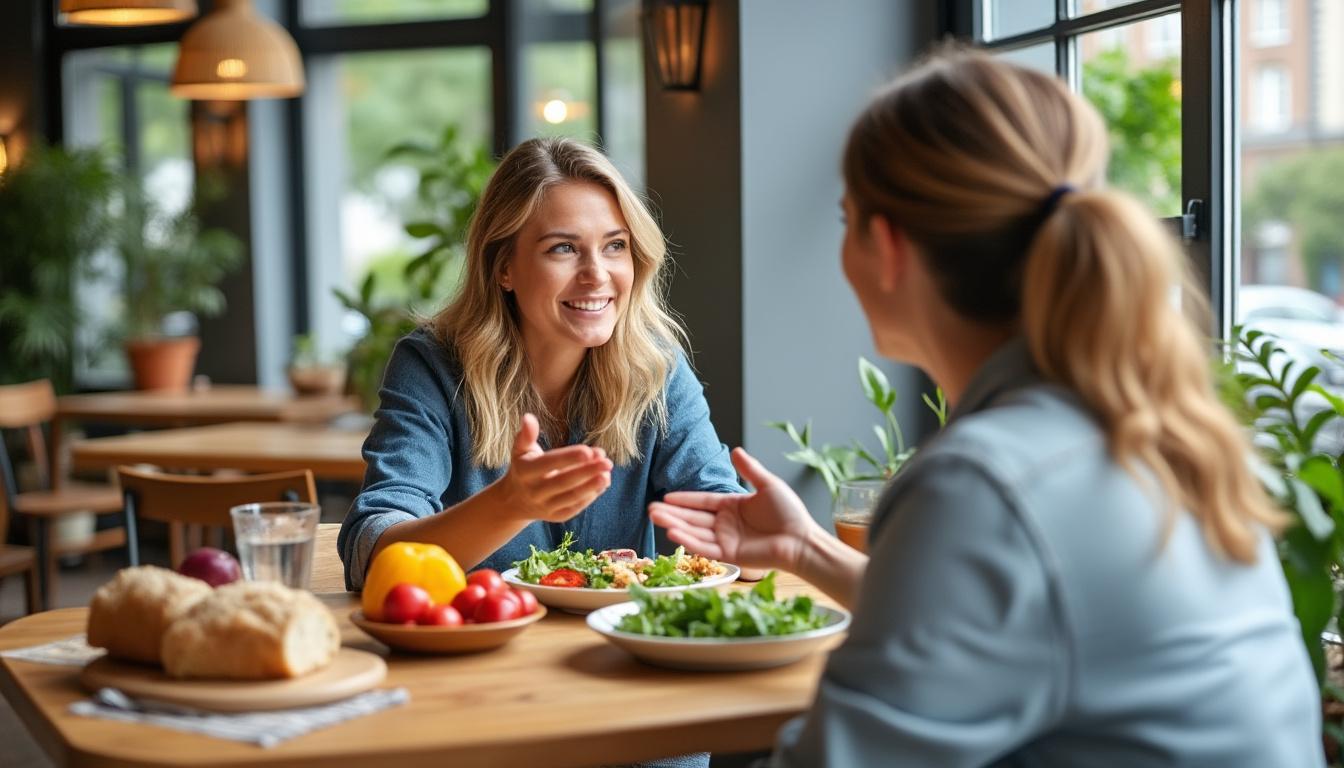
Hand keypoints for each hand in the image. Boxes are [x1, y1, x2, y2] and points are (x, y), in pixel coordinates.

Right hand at [498, 414, 612, 522]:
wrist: (515, 500)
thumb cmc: (524, 466)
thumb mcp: (521, 450)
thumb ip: (526, 435)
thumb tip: (528, 417)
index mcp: (525, 472)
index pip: (548, 464)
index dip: (568, 458)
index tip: (589, 450)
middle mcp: (534, 491)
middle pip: (563, 482)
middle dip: (587, 472)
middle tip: (608, 462)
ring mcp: (545, 506)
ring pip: (571, 497)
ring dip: (592, 486)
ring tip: (608, 474)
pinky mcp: (556, 516)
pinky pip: (575, 507)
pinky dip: (590, 496)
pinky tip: (603, 483)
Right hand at [649, 448, 822, 572]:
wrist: (802, 540)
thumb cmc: (790, 513)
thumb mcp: (768, 485)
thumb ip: (750, 470)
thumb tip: (735, 450)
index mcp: (732, 506)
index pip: (702, 501)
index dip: (684, 499)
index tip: (665, 495)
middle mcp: (725, 524)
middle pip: (693, 517)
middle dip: (672, 513)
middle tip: (650, 508)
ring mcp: (726, 540)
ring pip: (695, 532)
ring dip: (675, 525)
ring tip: (655, 517)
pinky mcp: (730, 555)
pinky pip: (705, 548)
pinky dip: (689, 541)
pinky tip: (673, 532)